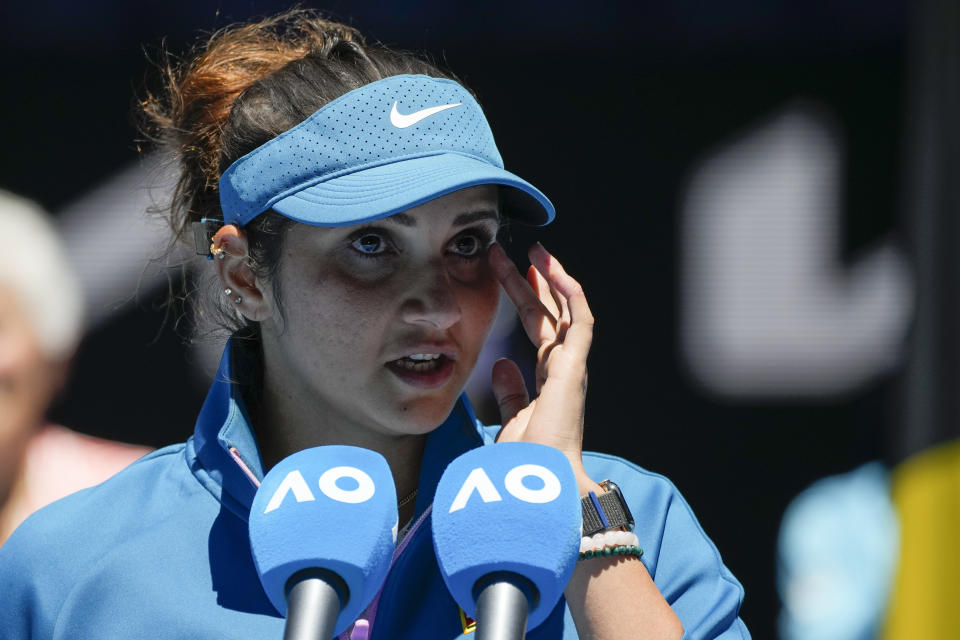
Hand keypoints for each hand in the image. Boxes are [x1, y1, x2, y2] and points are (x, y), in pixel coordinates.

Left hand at [487, 242, 597, 491]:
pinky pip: (580, 319)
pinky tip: (555, 269)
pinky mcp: (575, 364)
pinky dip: (570, 292)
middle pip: (548, 314)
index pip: (539, 329)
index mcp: (551, 379)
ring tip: (535, 250)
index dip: (525, 299)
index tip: (509, 274)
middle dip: (530, 282)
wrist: (540, 479)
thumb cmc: (529, 460)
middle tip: (512, 253)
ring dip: (550, 278)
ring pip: (564, 310)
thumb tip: (501, 364)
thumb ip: (512, 392)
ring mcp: (573, 365)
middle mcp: (564, 368)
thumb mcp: (513, 419)